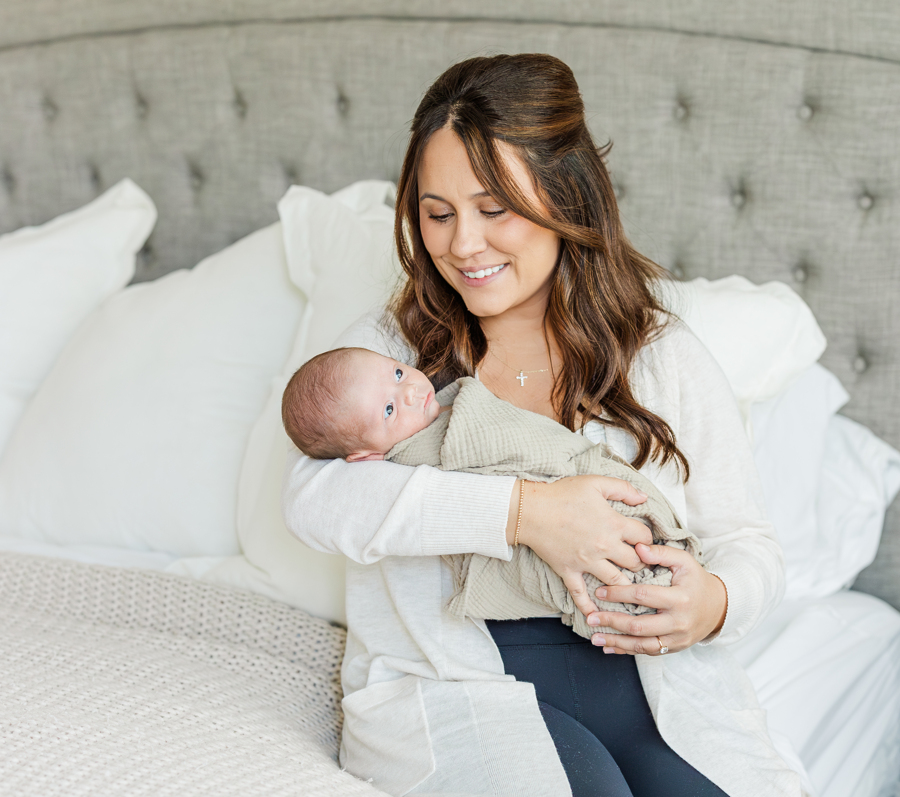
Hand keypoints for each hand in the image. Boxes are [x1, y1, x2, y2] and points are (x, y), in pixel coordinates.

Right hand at [511, 476, 653, 617]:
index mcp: (613, 524)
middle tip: (639, 562)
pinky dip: (589, 608)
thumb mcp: (595, 482)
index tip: (643, 540)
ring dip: (625, 585)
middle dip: (641, 563)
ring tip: (628, 586)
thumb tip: (644, 497)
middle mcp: (604, 546)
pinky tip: (596, 617)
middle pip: (635, 563)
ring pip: (616, 582)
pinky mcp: (569, 571)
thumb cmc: (561, 493)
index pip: (644, 538)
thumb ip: (623, 488)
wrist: (530, 510)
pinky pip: (580, 595)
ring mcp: (587, 562)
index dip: (648, 539)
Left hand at [585, 542, 726, 654]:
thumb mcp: (685, 561)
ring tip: (595, 637)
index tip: (599, 592)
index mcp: (680, 598)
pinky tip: (609, 647)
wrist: (718, 607)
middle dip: (612, 622)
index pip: (643, 596)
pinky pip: (648, 652)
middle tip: (590, 617)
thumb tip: (637, 548)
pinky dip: (627, 651)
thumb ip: (661, 553)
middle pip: (639, 626)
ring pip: (642, 644)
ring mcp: (677, 638)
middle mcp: (678, 622)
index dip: (619, 593)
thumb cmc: (696, 580)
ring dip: (616, 642)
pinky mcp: (674, 648)